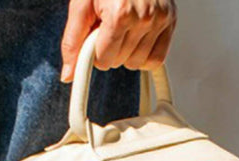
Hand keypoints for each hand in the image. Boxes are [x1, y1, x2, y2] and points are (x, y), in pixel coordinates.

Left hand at [60, 0, 176, 82]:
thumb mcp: (81, 4)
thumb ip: (72, 41)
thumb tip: (67, 76)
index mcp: (120, 13)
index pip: (103, 60)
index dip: (94, 51)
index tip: (95, 34)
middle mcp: (144, 17)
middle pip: (120, 62)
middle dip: (109, 49)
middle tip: (108, 26)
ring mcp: (161, 19)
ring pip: (137, 64)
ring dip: (126, 52)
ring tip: (123, 28)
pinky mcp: (171, 20)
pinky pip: (156, 60)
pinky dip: (144, 55)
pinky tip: (136, 38)